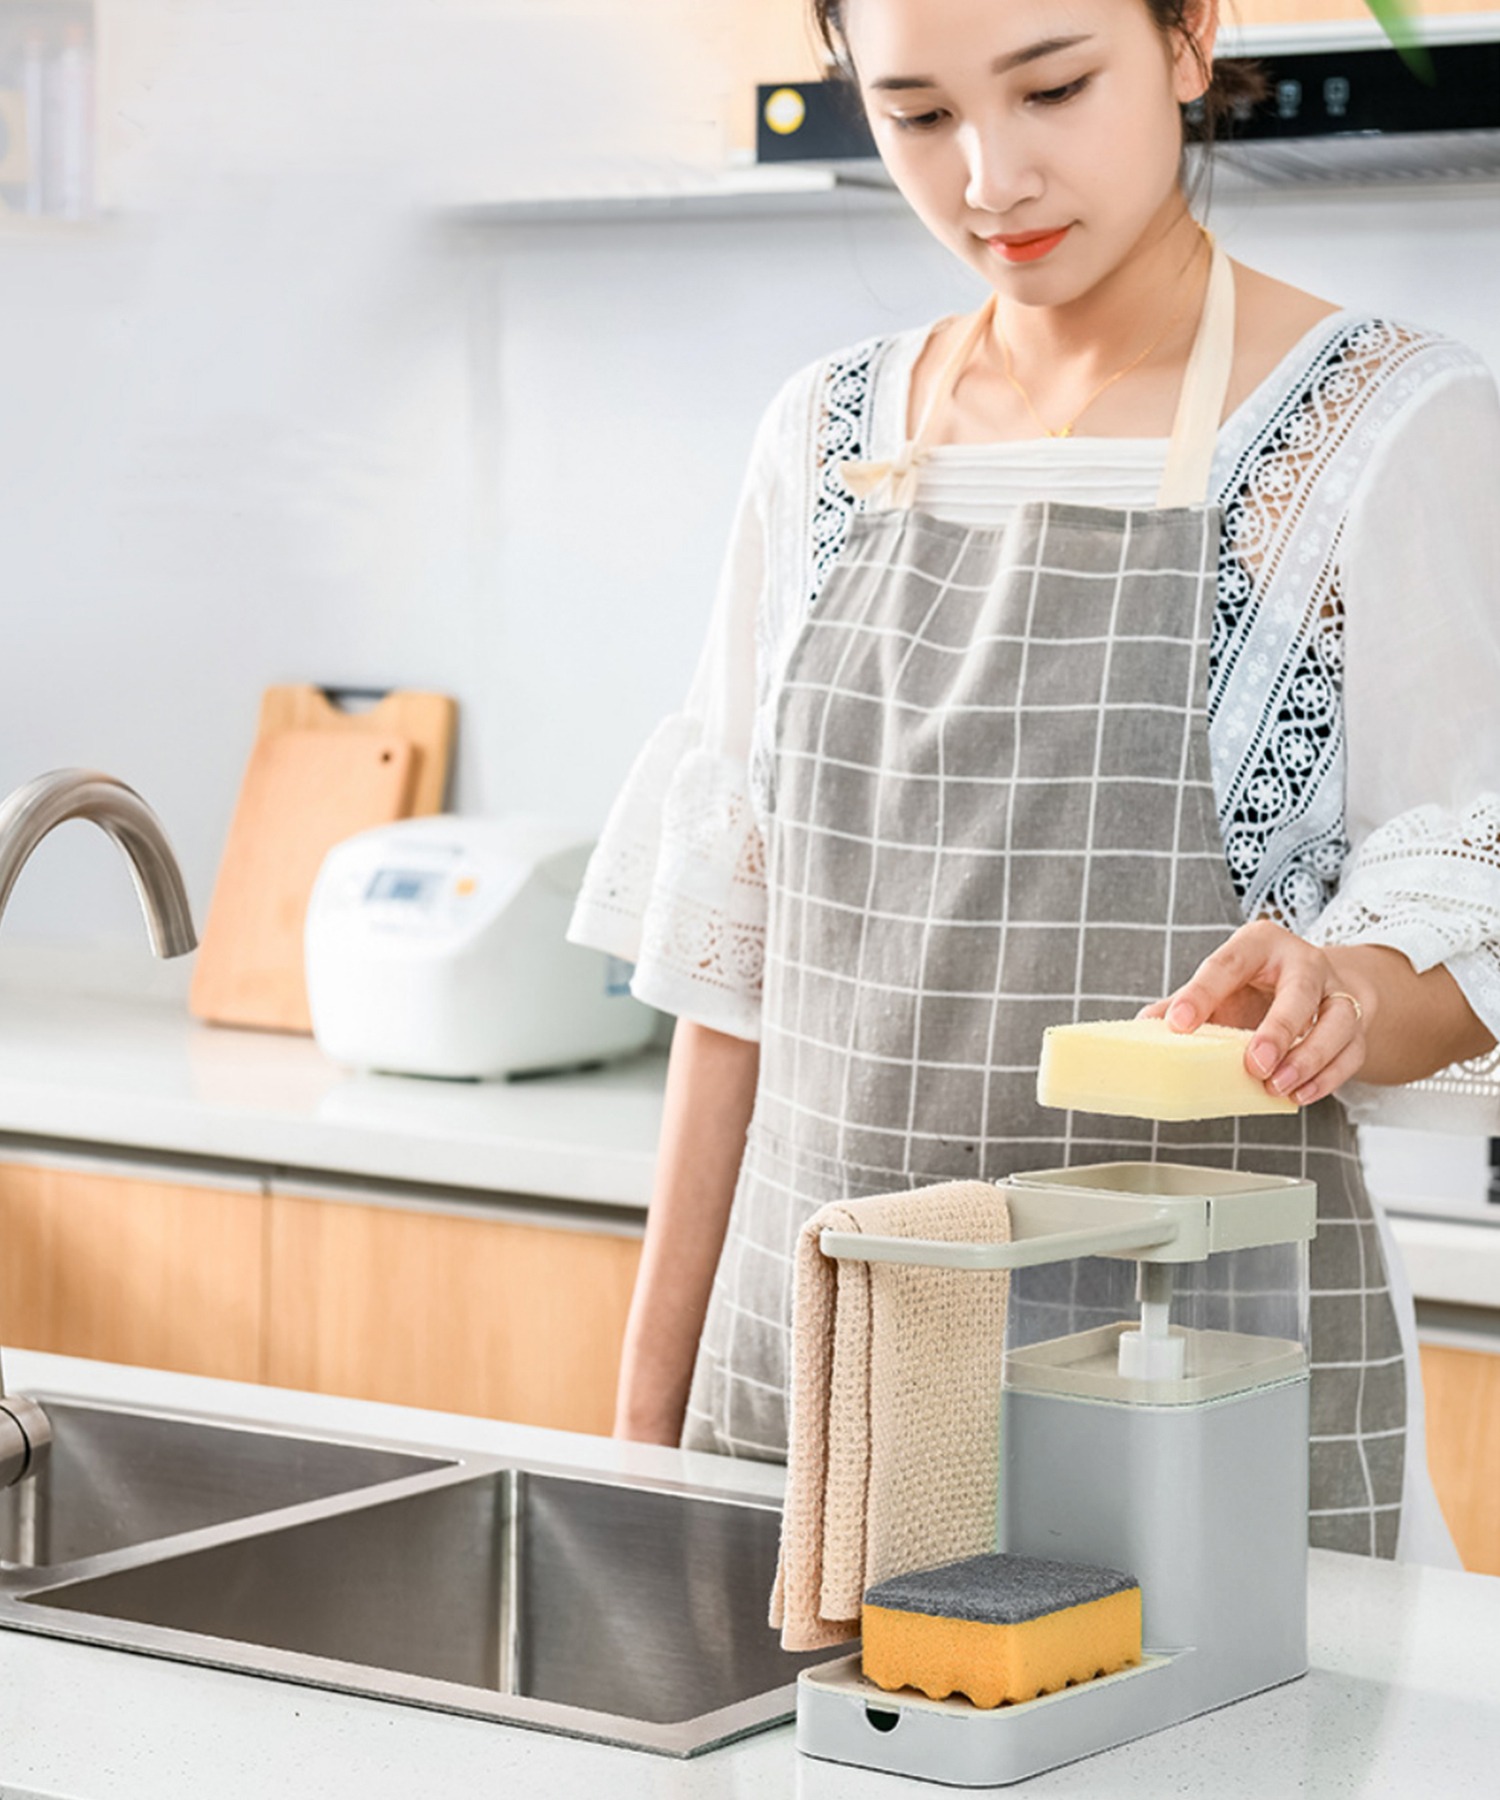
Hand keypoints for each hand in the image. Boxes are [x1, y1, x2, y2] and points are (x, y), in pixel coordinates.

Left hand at [1139, 920, 1372, 1105]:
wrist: (1317, 983)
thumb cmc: (1258, 985)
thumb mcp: (1222, 984)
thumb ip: (1187, 1002)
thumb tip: (1144, 1026)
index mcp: (1260, 944)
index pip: (1228, 964)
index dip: (1202, 994)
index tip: (1179, 1024)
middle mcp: (1304, 962)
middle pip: (1300, 992)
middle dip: (1278, 1029)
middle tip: (1254, 1064)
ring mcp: (1337, 992)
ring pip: (1336, 1023)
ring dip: (1308, 1059)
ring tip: (1276, 1086)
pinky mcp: (1357, 1024)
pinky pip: (1351, 1053)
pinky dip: (1327, 1078)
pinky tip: (1299, 1095)